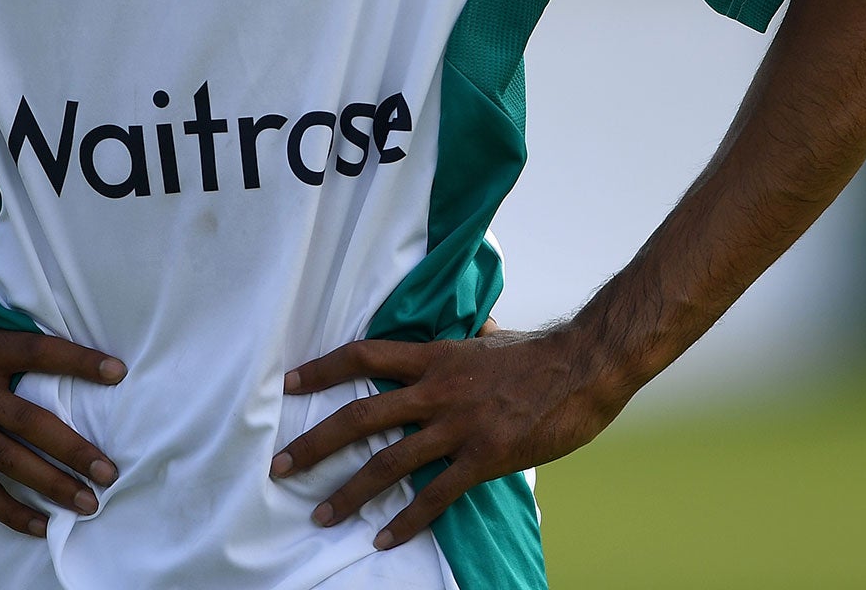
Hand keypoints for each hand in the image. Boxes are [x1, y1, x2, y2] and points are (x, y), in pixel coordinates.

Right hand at [0, 301, 125, 537]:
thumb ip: (6, 321)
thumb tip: (58, 309)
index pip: (38, 350)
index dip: (78, 361)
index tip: (118, 373)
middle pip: (28, 420)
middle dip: (73, 448)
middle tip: (110, 470)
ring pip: (7, 460)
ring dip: (51, 485)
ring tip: (89, 503)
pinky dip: (10, 510)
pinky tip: (40, 525)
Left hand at [271, 325, 620, 549]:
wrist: (585, 366)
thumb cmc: (540, 352)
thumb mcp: (491, 337)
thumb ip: (469, 338)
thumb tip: (471, 325)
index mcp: (436, 356)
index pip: (365, 356)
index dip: (322, 368)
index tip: (287, 381)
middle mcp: (438, 390)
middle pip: (361, 416)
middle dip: (315, 443)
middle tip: (280, 467)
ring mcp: (459, 426)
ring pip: (389, 462)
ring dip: (350, 491)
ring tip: (321, 514)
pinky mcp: (484, 458)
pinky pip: (435, 495)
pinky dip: (406, 521)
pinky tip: (382, 539)